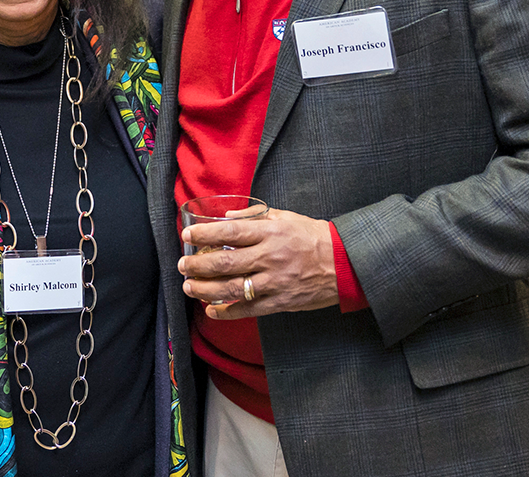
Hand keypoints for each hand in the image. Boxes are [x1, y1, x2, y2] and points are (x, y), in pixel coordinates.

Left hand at [177, 208, 338, 319]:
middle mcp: (269, 257)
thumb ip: (253, 216)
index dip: (204, 234)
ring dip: (205, 289)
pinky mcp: (281, 302)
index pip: (229, 232)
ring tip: (189, 287)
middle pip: (225, 262)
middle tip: (183, 264)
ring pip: (232, 288)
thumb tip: (225, 217)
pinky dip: (228, 312)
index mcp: (269, 233)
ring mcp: (275, 282)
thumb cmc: (312, 237)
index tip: (187, 235)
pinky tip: (212, 311)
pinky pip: (249, 310)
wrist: (345, 263)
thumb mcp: (284, 217)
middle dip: (198, 264)